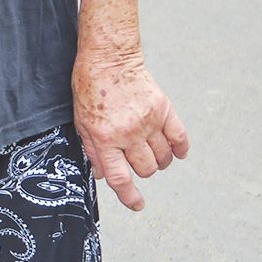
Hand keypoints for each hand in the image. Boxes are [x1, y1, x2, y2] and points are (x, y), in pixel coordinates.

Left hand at [71, 48, 189, 211]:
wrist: (108, 57)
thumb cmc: (89, 86)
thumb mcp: (80, 120)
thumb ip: (92, 149)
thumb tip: (103, 175)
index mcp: (104, 137)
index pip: (120, 178)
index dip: (129, 197)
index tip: (137, 204)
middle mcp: (128, 133)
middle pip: (145, 169)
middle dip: (142, 170)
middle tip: (135, 159)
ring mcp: (149, 122)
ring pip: (163, 158)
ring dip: (159, 161)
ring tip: (152, 153)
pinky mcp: (164, 110)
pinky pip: (180, 138)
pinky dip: (180, 149)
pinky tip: (175, 151)